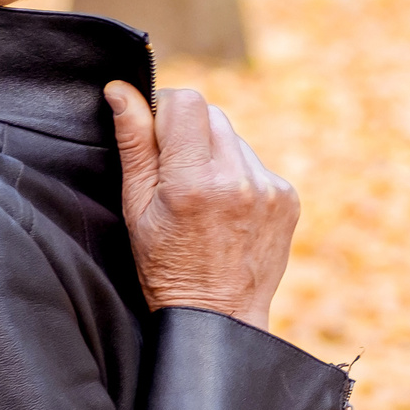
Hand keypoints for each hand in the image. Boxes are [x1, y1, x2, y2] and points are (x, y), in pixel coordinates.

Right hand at [104, 82, 298, 332]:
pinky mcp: (288, 197)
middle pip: (211, 115)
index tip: (155, 137)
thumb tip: (121, 91)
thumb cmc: (166, 268)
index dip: (164, 111)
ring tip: (202, 200)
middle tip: (176, 176)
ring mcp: (269, 188)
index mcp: (194, 182)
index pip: (186, 101)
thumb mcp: (136, 208)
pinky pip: (256, 165)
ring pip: (235, 139)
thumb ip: (133, 144)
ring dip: (215, 156)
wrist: (218, 318)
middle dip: (189, 135)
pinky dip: (239, 177)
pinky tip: (226, 211)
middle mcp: (238, 179)